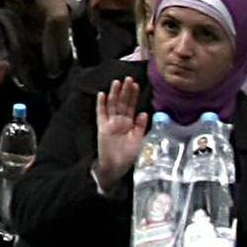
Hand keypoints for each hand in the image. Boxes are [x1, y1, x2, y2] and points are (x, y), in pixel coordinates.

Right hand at [90, 73, 150, 191]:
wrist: (116, 167)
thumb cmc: (127, 156)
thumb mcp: (138, 140)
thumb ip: (141, 126)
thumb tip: (145, 113)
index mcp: (129, 123)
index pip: (131, 106)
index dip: (133, 96)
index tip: (136, 84)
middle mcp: (119, 121)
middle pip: (122, 103)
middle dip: (125, 91)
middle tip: (128, 78)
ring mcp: (110, 123)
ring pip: (112, 105)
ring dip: (114, 94)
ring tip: (117, 82)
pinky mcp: (102, 128)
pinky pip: (101, 114)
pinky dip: (101, 104)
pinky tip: (102, 94)